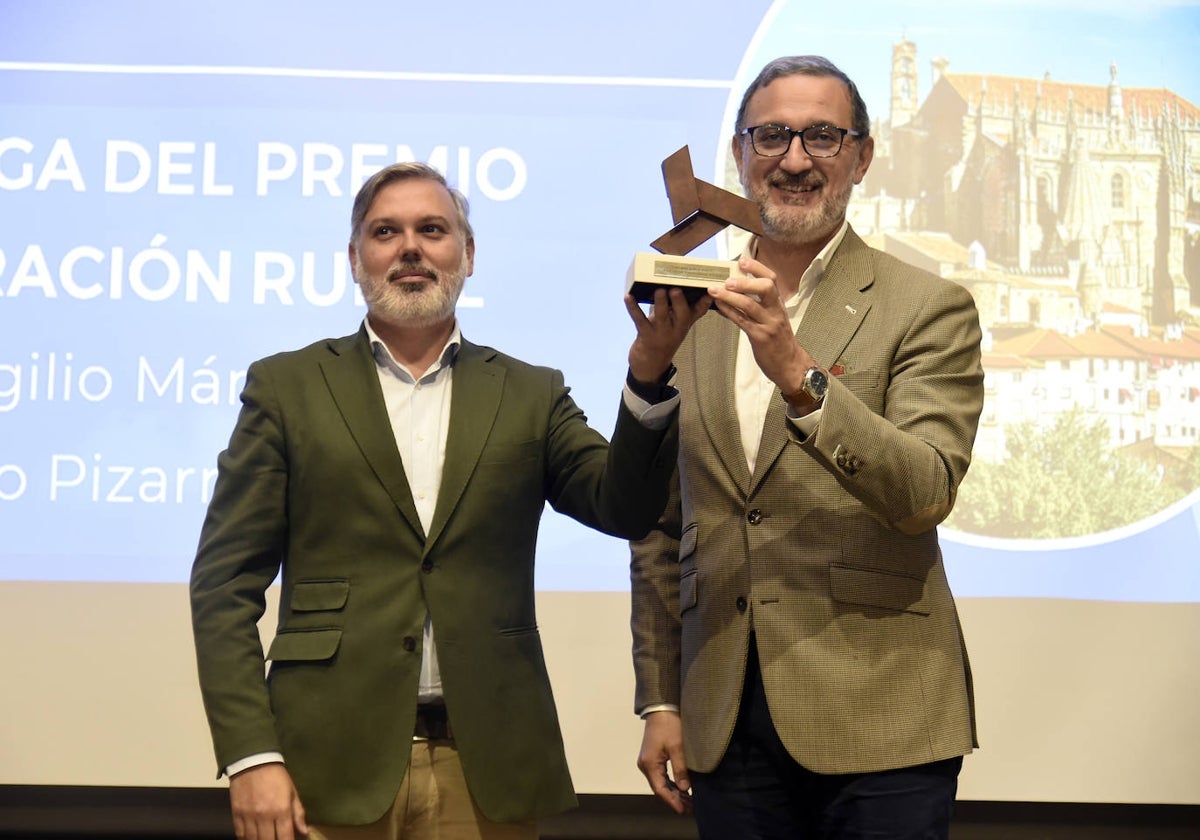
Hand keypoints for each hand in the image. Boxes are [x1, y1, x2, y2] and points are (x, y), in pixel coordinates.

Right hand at [228, 762, 307, 839]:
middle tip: (276, 839)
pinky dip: (246, 838)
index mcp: (281, 810)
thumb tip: (304, 832)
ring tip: (265, 838)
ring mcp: (249, 816)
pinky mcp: (236, 814)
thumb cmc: (276, 776)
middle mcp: (265, 816)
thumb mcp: (292, 792)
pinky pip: (240, 834)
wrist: (253, 761)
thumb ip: (298, 813)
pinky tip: (251, 838)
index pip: (285, 838)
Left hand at [625, 287, 709, 383]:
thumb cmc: (664, 339)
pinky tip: (628, 297)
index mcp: (685, 323)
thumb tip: (700, 292)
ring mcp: (661, 333)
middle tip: (676, 288)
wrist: (651, 367)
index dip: (704, 301)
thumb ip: (689, 310)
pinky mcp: (645, 335)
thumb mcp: (679, 326)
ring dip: (660, 302)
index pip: (698, 311)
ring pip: (662, 316)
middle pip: (682, 313)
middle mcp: (676, 329)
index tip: (708, 290)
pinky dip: (633, 308)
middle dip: (679, 301)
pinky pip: (639, 320)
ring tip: (659, 290)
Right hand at [637, 710, 691, 814]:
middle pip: (660, 788)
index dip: (672, 801)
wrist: (661, 708)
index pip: (660, 789)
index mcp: (649, 763)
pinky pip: (661, 775)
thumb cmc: (669, 724)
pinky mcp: (652, 757)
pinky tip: (681, 789)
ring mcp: (647, 761)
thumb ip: (680, 769)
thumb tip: (685, 788)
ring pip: (660, 783)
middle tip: (690, 808)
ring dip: (673, 792)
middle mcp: (645, 765)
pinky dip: (671, 784)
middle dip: (674, 799)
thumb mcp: (677, 747)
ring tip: (688, 801)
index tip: (683, 811)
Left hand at [707, 257, 814, 394]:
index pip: (772, 280)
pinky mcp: (760, 338)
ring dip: (730, 296)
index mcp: (778, 304)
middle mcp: (775, 311)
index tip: (743, 261)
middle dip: (746, 281)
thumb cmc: (779, 341)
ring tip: (714, 290)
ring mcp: (769, 324)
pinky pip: (742, 322)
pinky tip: (718, 306)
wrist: (790, 365)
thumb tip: (736, 290)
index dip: (758, 268)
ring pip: (750, 305)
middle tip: (728, 279)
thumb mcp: (773, 318)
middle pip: (766, 288)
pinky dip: (729, 312)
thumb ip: (759, 305)